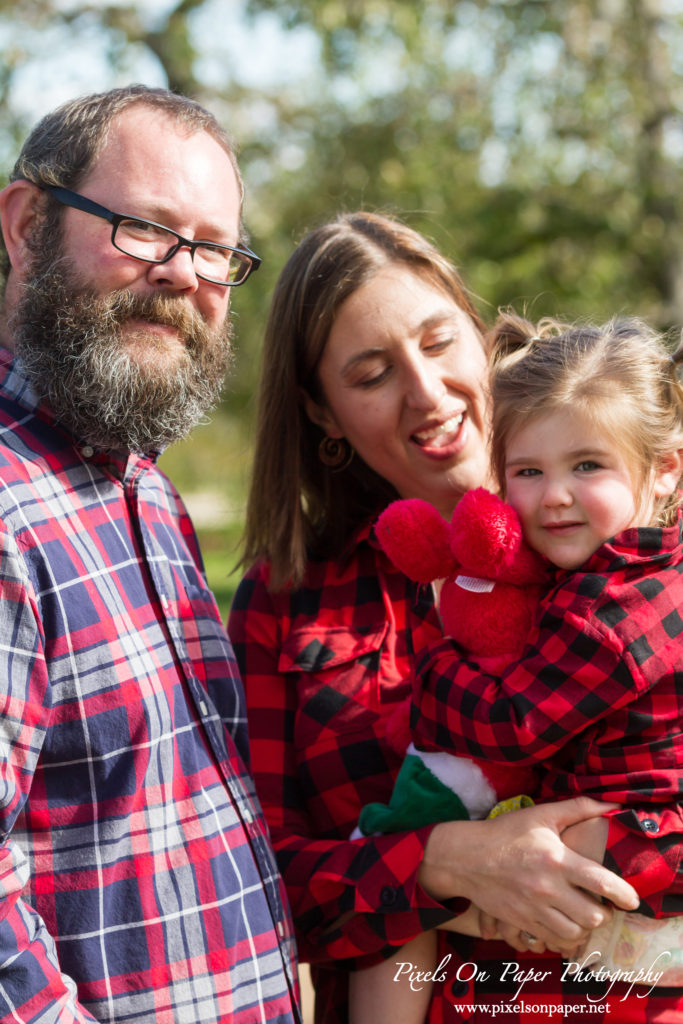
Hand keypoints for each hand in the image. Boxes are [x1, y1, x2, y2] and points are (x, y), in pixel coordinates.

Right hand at [418, 797, 638, 949]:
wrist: (466, 857)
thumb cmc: (507, 833)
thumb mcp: (541, 815)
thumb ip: (578, 808)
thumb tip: (611, 802)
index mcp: (556, 859)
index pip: (600, 882)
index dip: (623, 894)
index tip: (632, 900)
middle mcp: (548, 887)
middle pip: (592, 916)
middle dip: (601, 912)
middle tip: (598, 903)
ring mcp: (534, 908)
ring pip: (574, 933)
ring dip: (583, 926)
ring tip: (580, 914)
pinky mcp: (522, 922)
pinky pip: (552, 940)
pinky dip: (562, 936)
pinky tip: (561, 922)